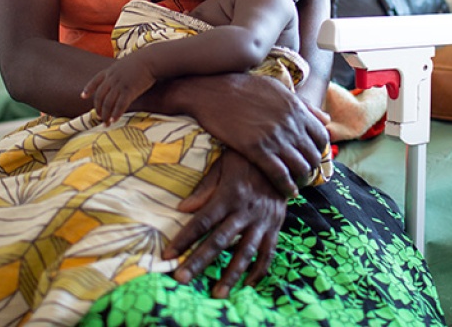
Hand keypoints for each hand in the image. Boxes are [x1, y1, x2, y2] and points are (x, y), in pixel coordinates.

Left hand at [80, 60, 155, 124]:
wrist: (151, 59)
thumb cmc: (142, 60)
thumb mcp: (125, 63)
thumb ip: (118, 71)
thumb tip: (118, 77)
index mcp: (110, 71)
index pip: (95, 81)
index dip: (88, 89)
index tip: (83, 96)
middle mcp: (112, 78)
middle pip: (100, 96)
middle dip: (98, 108)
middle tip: (99, 117)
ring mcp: (120, 84)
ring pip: (108, 103)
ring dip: (106, 115)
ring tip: (106, 123)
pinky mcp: (129, 90)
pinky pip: (120, 105)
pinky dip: (116, 114)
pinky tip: (114, 120)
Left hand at [164, 150, 286, 297]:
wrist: (283, 157)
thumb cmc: (246, 160)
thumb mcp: (223, 165)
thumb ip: (205, 188)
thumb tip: (182, 208)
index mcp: (229, 195)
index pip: (202, 221)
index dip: (185, 239)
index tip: (168, 255)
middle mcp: (244, 211)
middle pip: (219, 241)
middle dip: (199, 261)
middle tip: (182, 278)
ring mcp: (262, 221)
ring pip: (245, 252)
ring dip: (231, 274)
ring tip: (218, 293)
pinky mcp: (275, 227)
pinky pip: (268, 252)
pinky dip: (259, 270)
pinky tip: (248, 284)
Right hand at [190, 74, 330, 196]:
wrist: (214, 91)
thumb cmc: (245, 87)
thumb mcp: (279, 89)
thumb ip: (304, 106)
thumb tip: (327, 119)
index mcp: (296, 109)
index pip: (321, 136)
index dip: (320, 150)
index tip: (312, 156)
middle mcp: (290, 124)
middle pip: (313, 155)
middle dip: (312, 167)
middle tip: (305, 174)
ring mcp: (274, 138)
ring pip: (300, 167)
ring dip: (301, 179)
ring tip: (297, 184)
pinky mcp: (256, 149)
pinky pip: (279, 174)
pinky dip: (287, 186)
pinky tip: (287, 191)